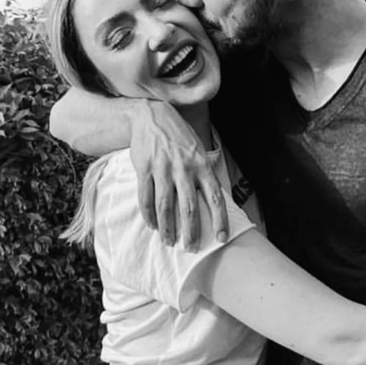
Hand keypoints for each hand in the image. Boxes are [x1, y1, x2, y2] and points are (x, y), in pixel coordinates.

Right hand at [129, 100, 227, 250]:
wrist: (152, 116)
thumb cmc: (180, 138)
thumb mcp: (199, 151)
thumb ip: (205, 174)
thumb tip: (214, 202)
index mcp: (202, 165)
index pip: (215, 197)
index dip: (219, 220)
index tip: (221, 238)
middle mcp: (184, 168)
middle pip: (189, 207)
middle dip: (191, 232)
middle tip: (191, 248)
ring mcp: (163, 169)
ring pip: (166, 206)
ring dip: (168, 228)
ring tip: (169, 242)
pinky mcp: (144, 169)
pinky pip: (146, 197)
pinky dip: (149, 215)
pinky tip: (153, 226)